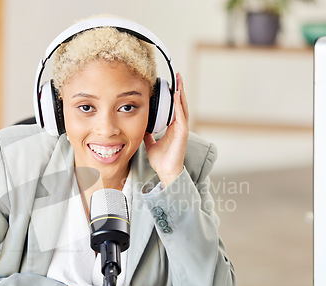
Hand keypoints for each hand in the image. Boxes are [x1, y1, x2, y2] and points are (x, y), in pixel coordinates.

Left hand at [143, 73, 188, 187]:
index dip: (173, 94)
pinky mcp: (182, 133)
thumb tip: (142, 127)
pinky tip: (177, 94)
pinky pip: (181, 115)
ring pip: (182, 106)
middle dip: (179, 88)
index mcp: (173, 126)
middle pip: (180, 103)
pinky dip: (179, 104)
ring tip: (179, 79)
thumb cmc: (161, 159)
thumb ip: (148, 134)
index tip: (171, 82)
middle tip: (177, 74)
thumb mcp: (150, 143)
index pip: (174, 106)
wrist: (166, 171)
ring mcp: (182, 128)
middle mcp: (179, 125)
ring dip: (181, 92)